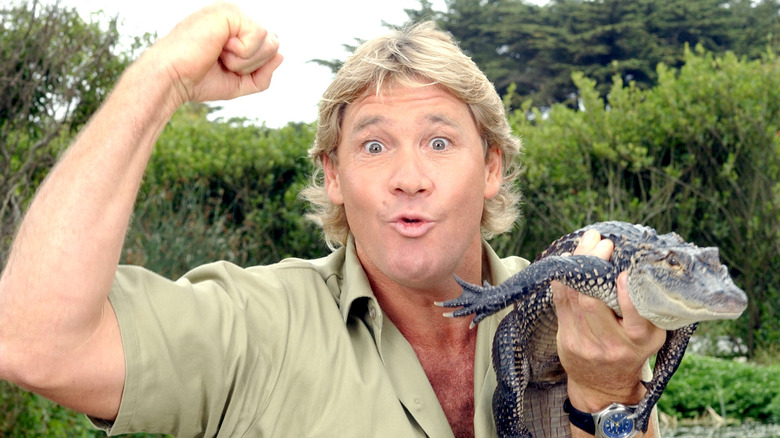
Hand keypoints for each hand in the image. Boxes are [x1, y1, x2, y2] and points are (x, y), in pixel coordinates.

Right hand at [148, 2, 283, 106]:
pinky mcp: (230, 12)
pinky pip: (260, 36)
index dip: (254, 67)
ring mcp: (232, 12)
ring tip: (219, 55)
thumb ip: (263, 73)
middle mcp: (235, 17)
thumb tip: (281, 54)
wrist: (172, 78)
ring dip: (246, 60)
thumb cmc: (199, 80)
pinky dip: (242, 53)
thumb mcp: (239, 83)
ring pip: (270, 42)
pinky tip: (220, 48)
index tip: (225, 67)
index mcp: (235, 30)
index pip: (269, 47)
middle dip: (252, 65)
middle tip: (222, 62)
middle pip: (274, 45)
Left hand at [552, 230, 666, 410]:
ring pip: (572, 298)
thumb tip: (643, 266)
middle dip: (593, 266)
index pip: (634, 318)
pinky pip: (560, 302)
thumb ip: (649, 307)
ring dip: (577, 266)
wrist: (604, 385)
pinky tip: (568, 261)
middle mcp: (611, 344)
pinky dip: (563, 278)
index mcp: (639, 341)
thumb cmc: (632, 351)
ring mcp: (584, 343)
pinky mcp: (566, 338)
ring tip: (586, 242)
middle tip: (601, 242)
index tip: (625, 273)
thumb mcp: (652, 335)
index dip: (627, 295)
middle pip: (592, 302)